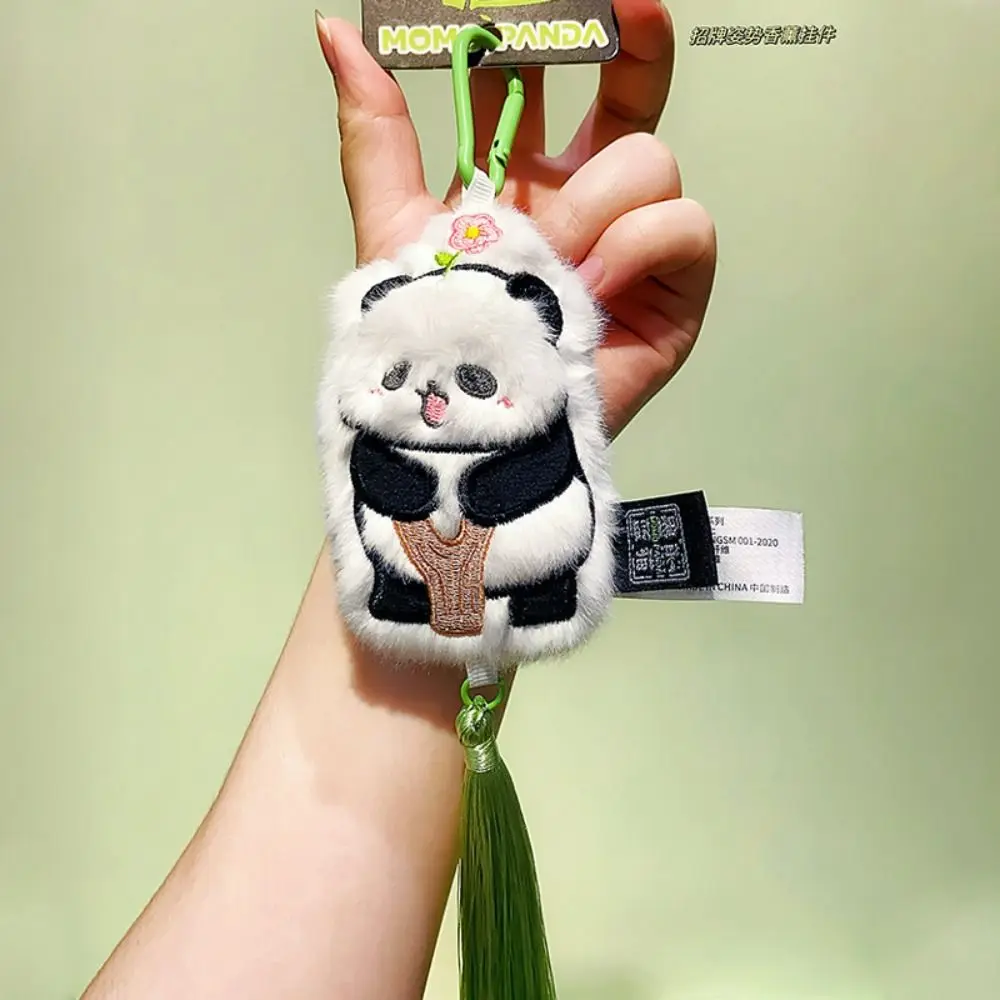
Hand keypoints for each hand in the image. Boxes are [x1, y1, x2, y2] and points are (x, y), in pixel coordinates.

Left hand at [315, 0, 715, 435]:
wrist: (466, 420)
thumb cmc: (433, 334)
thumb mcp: (394, 225)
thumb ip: (376, 129)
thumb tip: (337, 31)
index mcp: (527, 175)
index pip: (556, 82)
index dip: (559, 28)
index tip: (534, 0)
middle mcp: (587, 200)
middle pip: (637, 97)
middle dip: (638, 46)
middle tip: (626, 9)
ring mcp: (635, 243)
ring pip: (654, 160)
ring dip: (596, 198)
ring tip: (552, 252)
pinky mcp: (674, 292)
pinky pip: (687, 225)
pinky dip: (638, 244)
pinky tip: (592, 281)